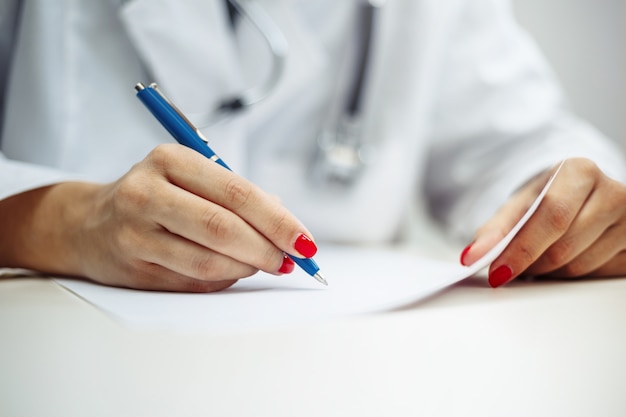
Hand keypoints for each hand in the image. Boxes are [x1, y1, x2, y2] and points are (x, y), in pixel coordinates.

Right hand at [0, 144, 317, 291]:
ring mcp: (136, 232)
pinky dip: (224, 280)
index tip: (305, 241)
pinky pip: (194, 281)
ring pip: (209, 261)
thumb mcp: (191, 178)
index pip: (237, 192)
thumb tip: (285, 221)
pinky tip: (233, 271)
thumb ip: (237, 195)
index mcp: (170, 160)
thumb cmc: (155, 196)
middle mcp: (148, 192)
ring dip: (248, 268)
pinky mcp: (134, 267)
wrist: (87, 224)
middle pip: (223, 227)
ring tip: (264, 264)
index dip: (278, 220)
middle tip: (291, 260)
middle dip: (268, 248)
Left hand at [460, 158, 625, 286]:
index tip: (497, 271)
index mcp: (581, 171)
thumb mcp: (518, 205)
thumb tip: (472, 255)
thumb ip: (494, 229)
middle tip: (512, 266)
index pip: (551, 217)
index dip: (522, 249)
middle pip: (563, 247)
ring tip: (540, 257)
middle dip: (531, 264)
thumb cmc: (548, 199)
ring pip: (579, 267)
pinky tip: (565, 259)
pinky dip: (571, 275)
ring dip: (549, 272)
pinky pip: (596, 277)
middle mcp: (614, 192)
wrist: (581, 197)